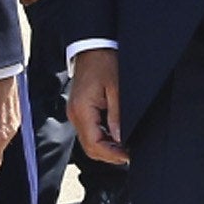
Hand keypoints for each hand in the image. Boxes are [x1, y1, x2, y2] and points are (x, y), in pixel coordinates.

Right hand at [68, 47, 128, 163]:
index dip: (111, 154)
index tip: (127, 156)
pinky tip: (116, 136)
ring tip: (124, 147)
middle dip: (109, 155)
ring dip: (106, 148)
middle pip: (89, 147)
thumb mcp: (116, 89)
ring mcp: (76, 113)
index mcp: (82, 110)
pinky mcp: (79, 111)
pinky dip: (102, 138)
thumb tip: (120, 138)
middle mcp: (75, 114)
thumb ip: (117, 116)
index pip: (94, 144)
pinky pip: (89, 132)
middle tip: (128, 155)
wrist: (92, 47)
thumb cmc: (104, 62)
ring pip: (88, 142)